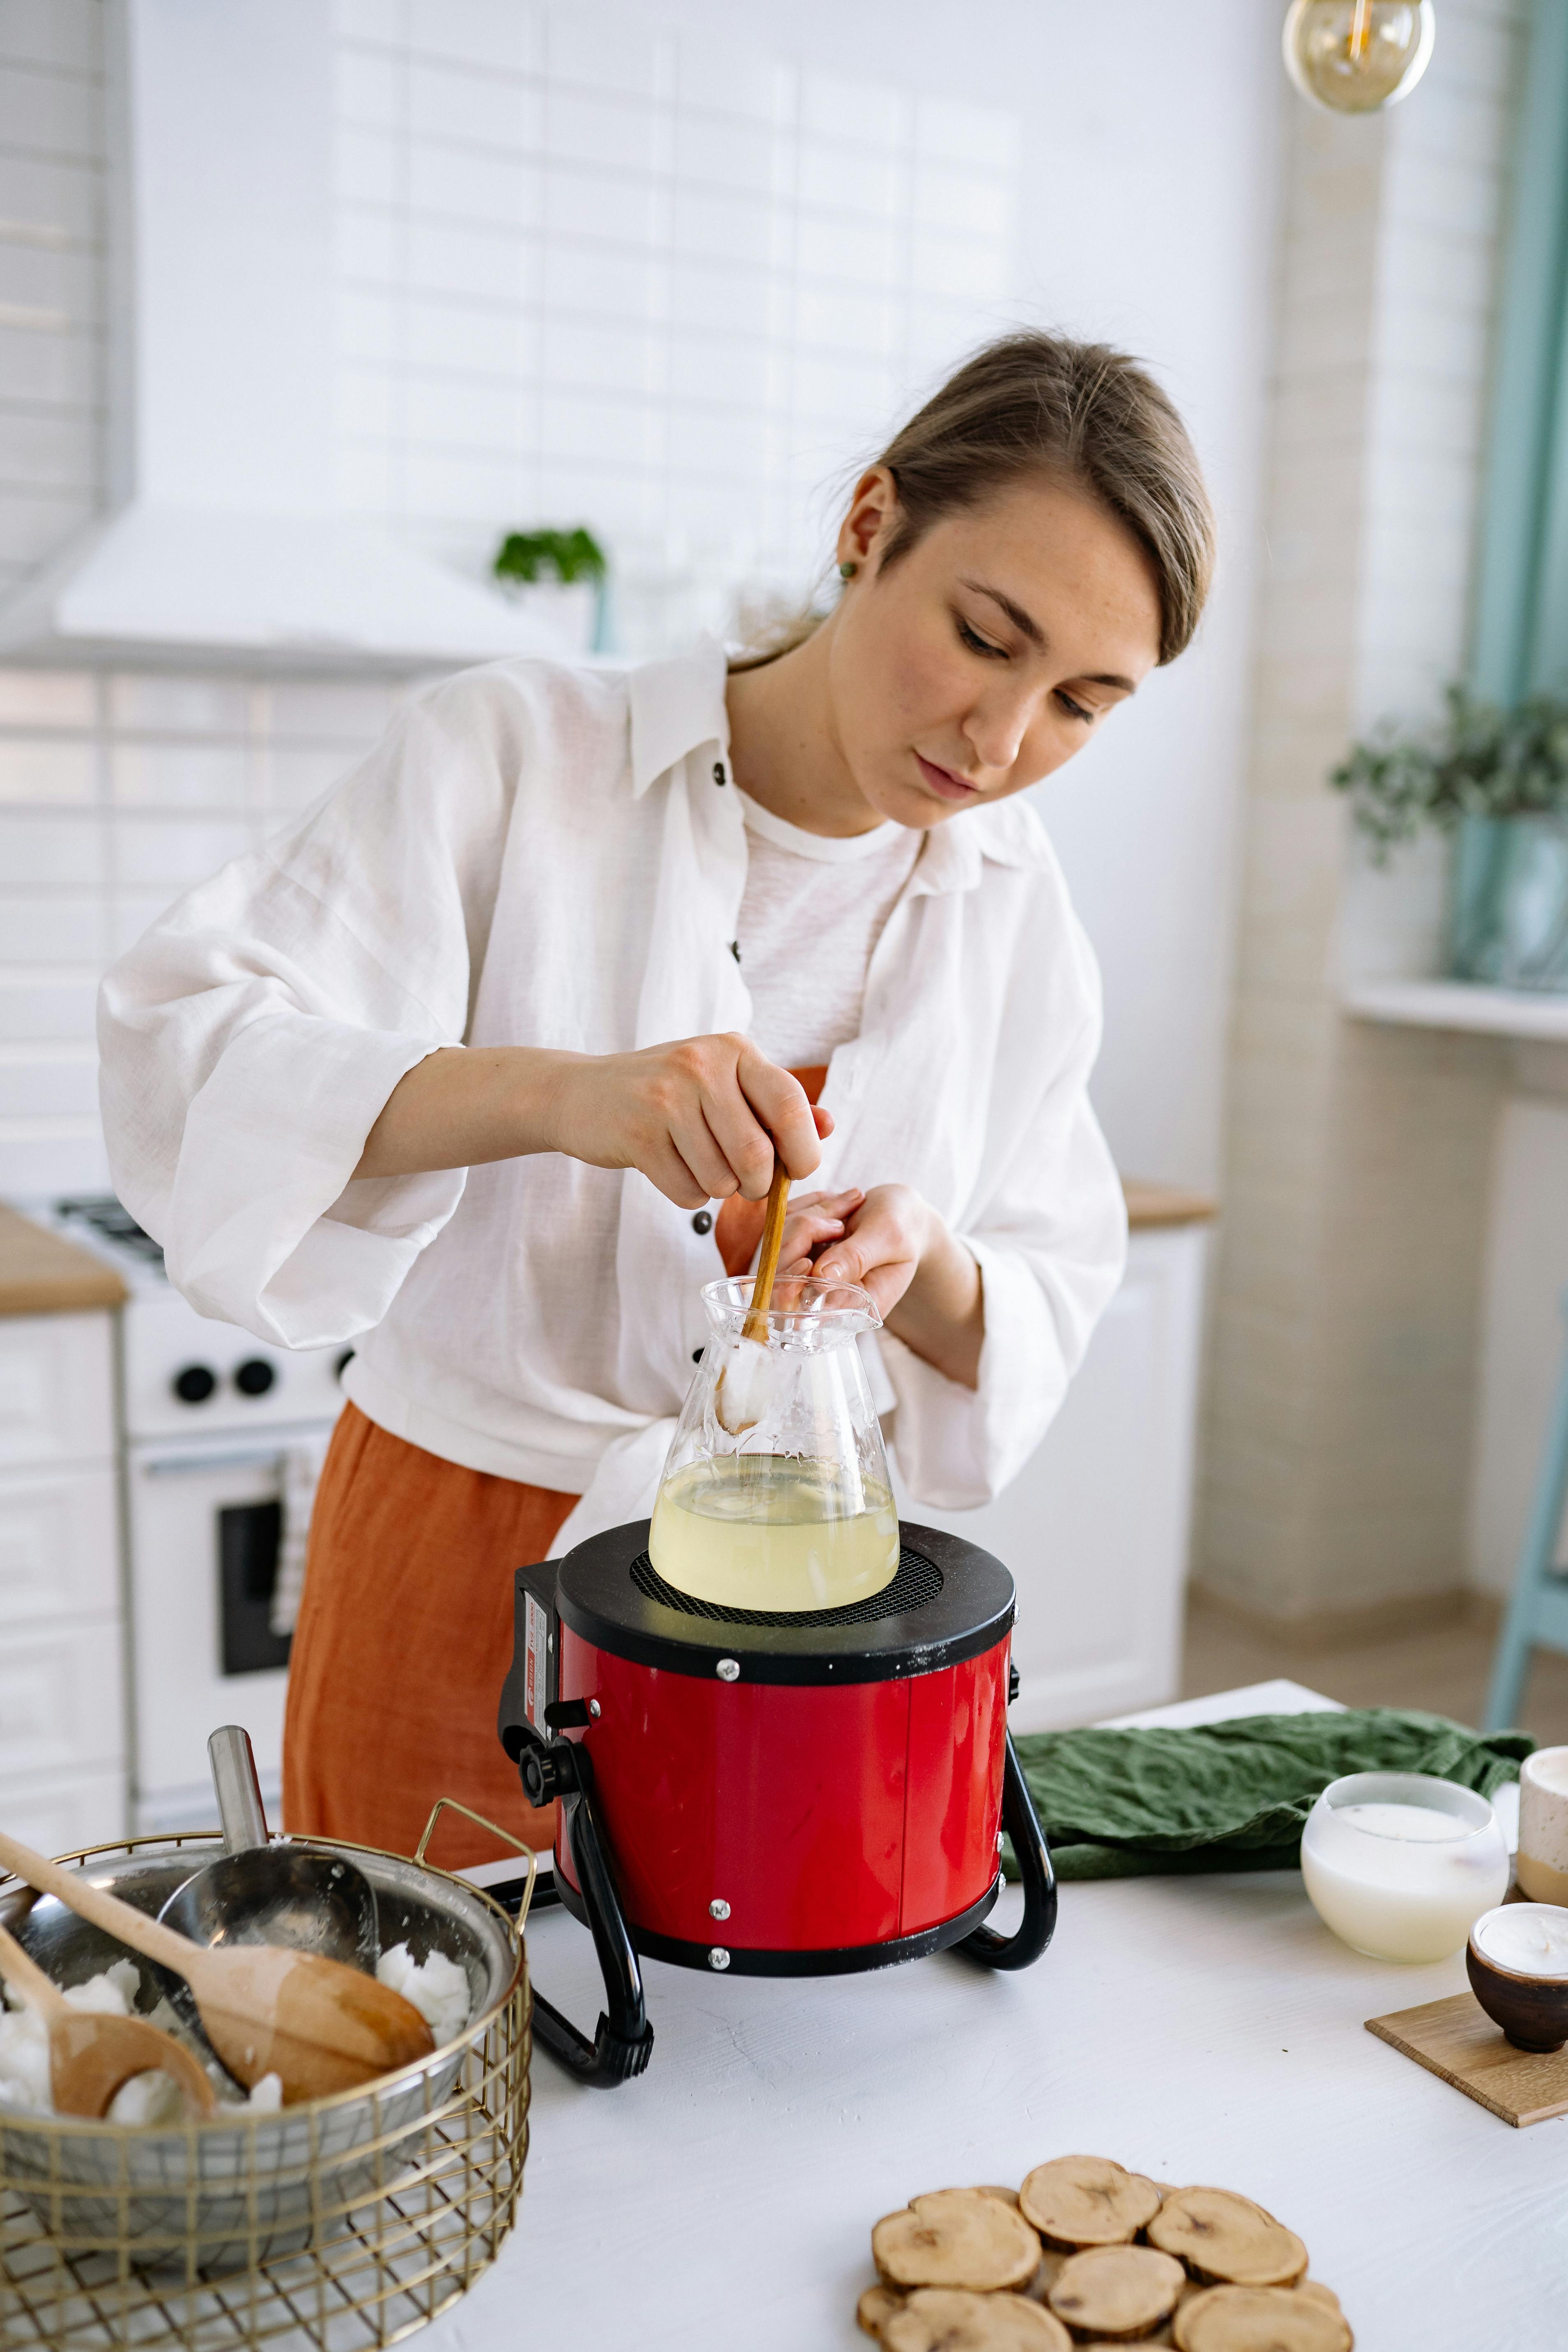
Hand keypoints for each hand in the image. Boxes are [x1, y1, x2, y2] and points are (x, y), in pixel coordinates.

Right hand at [548, 1033, 828, 1209]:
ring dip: (718, 1190)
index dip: (804, 1151)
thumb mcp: (724, 1084)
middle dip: (758, 1184)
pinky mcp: (637, 1134)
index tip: (797, 1169)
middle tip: (744, 1181)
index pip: (791, 1106)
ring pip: (723, 1181)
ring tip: (698, 1165)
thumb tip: (828, 1126)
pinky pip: (688, 1193)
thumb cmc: (667, 1093)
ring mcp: (666, 1098)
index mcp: (734, 1050)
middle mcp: (702, 1066)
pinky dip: (687, 1195)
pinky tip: (671, 1169)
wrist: (581, 1093)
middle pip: (758, 1156)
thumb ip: (776, 1105)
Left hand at [792, 1183, 932, 1318]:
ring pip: (778, 1241)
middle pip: (779, 1272)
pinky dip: (807, 1204)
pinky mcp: (795, 1245)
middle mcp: (821, 1293)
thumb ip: (857, 1257)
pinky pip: (782, 1221)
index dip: (791, 1288)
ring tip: (848, 1203)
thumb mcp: (889, 1238)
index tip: (806, 1262)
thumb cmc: (903, 1227)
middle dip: (802, 1234)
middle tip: (840, 1220)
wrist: (901, 1212)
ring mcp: (804, 1269)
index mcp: (850, 1306)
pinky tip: (836, 1202)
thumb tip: (821, 1279)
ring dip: (811, 1213)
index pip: (802, 1311)